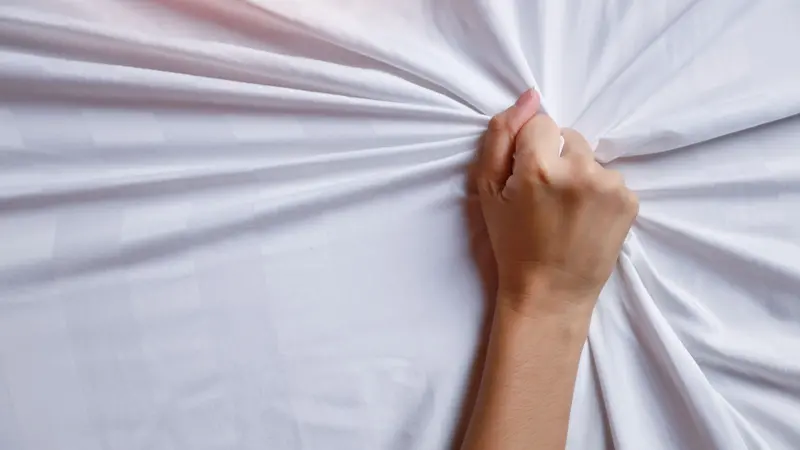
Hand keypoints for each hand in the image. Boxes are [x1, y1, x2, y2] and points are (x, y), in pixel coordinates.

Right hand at [476, 89, 638, 316]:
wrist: (550, 292)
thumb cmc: (511, 243)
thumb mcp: (487, 191)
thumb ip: (499, 137)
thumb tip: (530, 97)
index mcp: (540, 167)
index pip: (540, 123)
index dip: (529, 149)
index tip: (526, 178)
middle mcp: (581, 171)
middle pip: (569, 136)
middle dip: (556, 157)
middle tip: (545, 197)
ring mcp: (611, 186)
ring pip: (590, 157)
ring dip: (579, 173)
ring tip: (566, 210)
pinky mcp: (630, 201)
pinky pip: (610, 178)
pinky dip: (598, 191)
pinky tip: (585, 218)